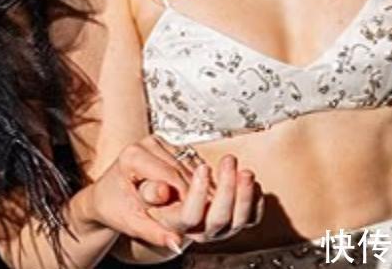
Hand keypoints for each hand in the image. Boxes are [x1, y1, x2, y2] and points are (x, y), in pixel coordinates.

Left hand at [78, 135, 196, 251]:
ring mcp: (157, 142)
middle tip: (196, 220)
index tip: (196, 221)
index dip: (188, 200)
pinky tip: (190, 201)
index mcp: (133, 156)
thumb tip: (177, 243)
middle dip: (193, 196)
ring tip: (193, 211)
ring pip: (189, 167)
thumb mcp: (132, 224)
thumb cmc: (113, 209)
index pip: (172, 176)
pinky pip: (188, 165)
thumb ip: (155, 232)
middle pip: (183, 171)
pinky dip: (194, 184)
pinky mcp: (166, 146)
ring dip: (197, 190)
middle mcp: (146, 143)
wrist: (103, 197)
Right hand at [141, 154, 264, 246]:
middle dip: (228, 189)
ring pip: (238, 221)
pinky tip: (251, 183)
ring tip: (244, 170)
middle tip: (228, 161)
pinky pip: (250, 219)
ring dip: (245, 194)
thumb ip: (148, 190)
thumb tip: (162, 190)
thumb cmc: (138, 194)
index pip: (190, 216)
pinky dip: (255, 201)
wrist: (149, 206)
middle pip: (219, 219)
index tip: (202, 169)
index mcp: (173, 224)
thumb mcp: (135, 190)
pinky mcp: (228, 221)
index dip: (198, 194)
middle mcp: (196, 230)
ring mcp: (215, 228)